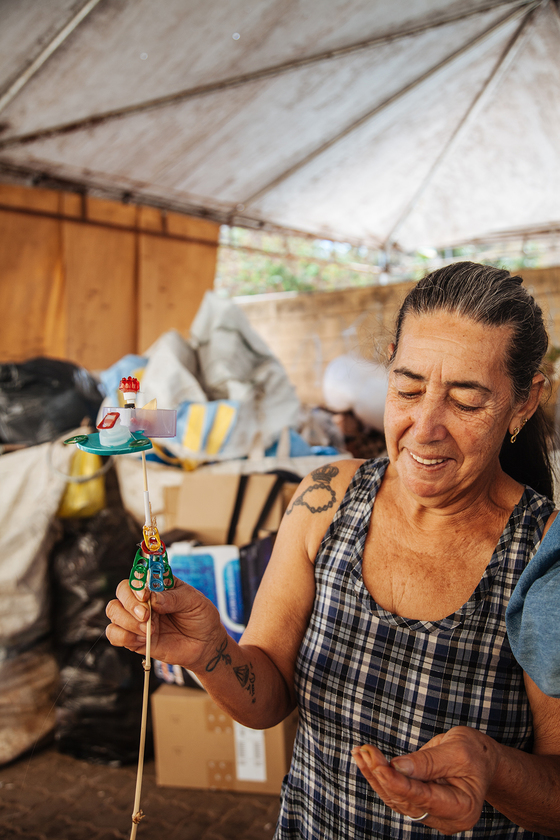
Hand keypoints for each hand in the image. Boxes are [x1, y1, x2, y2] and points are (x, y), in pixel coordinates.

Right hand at [106, 578, 224, 672]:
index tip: (145, 595)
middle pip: (121, 592)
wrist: (205, 644)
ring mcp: (137, 618)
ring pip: (113, 611)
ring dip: (126, 621)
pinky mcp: (134, 638)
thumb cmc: (201, 617)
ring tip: (147, 631)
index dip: (136, 584)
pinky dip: (123, 637)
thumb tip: (153, 598)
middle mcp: (144, 599)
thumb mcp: (193, 601)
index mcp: (157, 585)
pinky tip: (142, 640)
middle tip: (147, 616)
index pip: (137, 576)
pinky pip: (114, 634)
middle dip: (130, 604)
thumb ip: (173, 598)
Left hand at [351, 726, 498, 834]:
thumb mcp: (456, 751)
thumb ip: (427, 762)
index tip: (377, 764)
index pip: (423, 798)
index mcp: (462, 808)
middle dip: (382, 775)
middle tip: (364, 751)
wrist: (481, 758)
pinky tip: (365, 760)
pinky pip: (396, 794)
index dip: (398, 782)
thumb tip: (397, 767)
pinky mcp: (421, 806)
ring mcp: (432, 816)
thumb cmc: (474, 752)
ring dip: (375, 775)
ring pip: (396, 799)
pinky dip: (380, 776)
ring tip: (359, 753)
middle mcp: (446, 819)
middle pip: (406, 800)